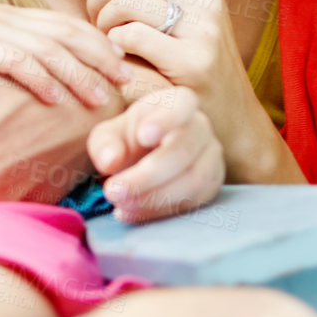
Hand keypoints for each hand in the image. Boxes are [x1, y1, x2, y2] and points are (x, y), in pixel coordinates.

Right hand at [0, 6, 128, 107]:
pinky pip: (17, 62)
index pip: (64, 24)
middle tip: (129, 81)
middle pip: (66, 32)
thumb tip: (34, 83)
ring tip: (103, 96)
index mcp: (6, 16)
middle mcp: (3, 16)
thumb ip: (4, 59)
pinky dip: (43, 79)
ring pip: (49, 47)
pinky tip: (60, 100)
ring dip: (80, 72)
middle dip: (101, 55)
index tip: (122, 67)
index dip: (97, 44)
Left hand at [87, 0, 275, 171]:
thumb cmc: (187, 66)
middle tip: (103, 29)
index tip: (110, 7)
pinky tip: (123, 61)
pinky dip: (115, 47)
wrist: (229, 119)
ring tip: (113, 46)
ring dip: (105, 25)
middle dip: (99, 0)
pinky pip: (132, 36)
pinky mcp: (195, 61)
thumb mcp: (173, 17)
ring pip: (126, 0)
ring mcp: (204, 28)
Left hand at [87, 86, 224, 222]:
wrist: (144, 159)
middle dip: (146, 176)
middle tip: (112, 191)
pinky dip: (160, 210)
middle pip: (182, 152)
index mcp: (178, 104)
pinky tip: (132, 212)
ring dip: (153, 198)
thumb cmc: (127, 139)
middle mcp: (201, 128)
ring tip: (119, 204)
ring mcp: (211, 157)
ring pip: (192, 181)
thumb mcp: (108, 135)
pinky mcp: (211, 185)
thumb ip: (105, 144)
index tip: (142, 136)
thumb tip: (110, 162)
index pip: (182, 105)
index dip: (165, 120)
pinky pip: (192, 201)